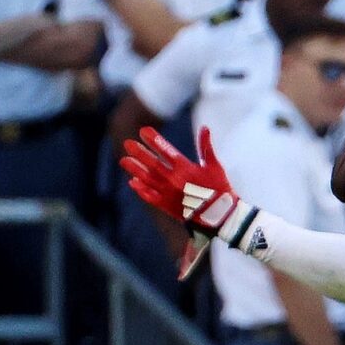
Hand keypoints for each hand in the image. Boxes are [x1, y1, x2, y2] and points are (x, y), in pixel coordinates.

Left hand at [121, 126, 252, 256]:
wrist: (220, 216)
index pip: (165, 150)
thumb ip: (206, 147)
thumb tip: (205, 128)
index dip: (153, 139)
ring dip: (134, 169)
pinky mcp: (167, 206)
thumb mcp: (215, 166)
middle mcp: (174, 180)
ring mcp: (169, 194)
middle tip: (127, 143)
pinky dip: (140, 189)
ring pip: (147, 179)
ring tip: (124, 160)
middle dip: (139, 152)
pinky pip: (150, 196)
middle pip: (152, 163)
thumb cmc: (220, 189)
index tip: (143, 131)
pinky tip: (133, 182)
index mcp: (185, 168)